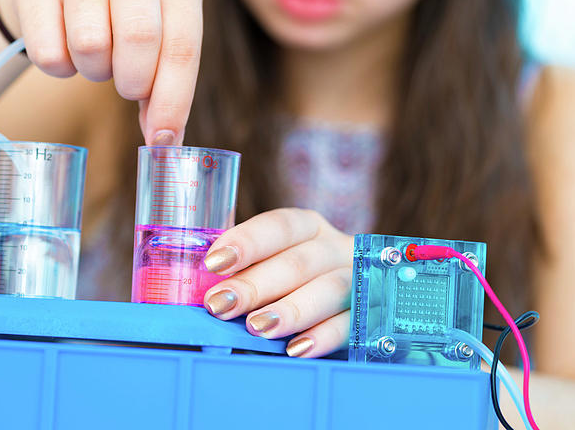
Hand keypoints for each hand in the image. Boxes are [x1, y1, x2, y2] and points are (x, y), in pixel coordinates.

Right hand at [0, 0, 202, 145]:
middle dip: (132, 81)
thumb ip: (165, 93)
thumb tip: (164, 145)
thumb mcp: (157, 47)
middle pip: (138, 38)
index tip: (161, 140)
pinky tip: (66, 50)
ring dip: (94, 71)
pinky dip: (59, 69)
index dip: (173, 99)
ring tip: (97, 59)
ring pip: (90, 43)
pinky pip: (48, 50)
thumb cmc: (121, 24)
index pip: (182, 44)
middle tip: (126, 85)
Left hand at [202, 208, 353, 356]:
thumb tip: (200, 288)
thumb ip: (246, 271)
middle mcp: (335, 248)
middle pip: (298, 262)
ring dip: (290, 309)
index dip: (246, 241)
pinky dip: (323, 337)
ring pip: (329, 289)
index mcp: (308, 227)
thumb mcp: (276, 264)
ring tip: (256, 327)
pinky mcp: (373, 315)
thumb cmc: (299, 280)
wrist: (362, 295)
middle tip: (220, 304)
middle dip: (255, 284)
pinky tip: (295, 349)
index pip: (279, 226)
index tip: (213, 263)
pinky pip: (351, 324)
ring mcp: (359, 280)